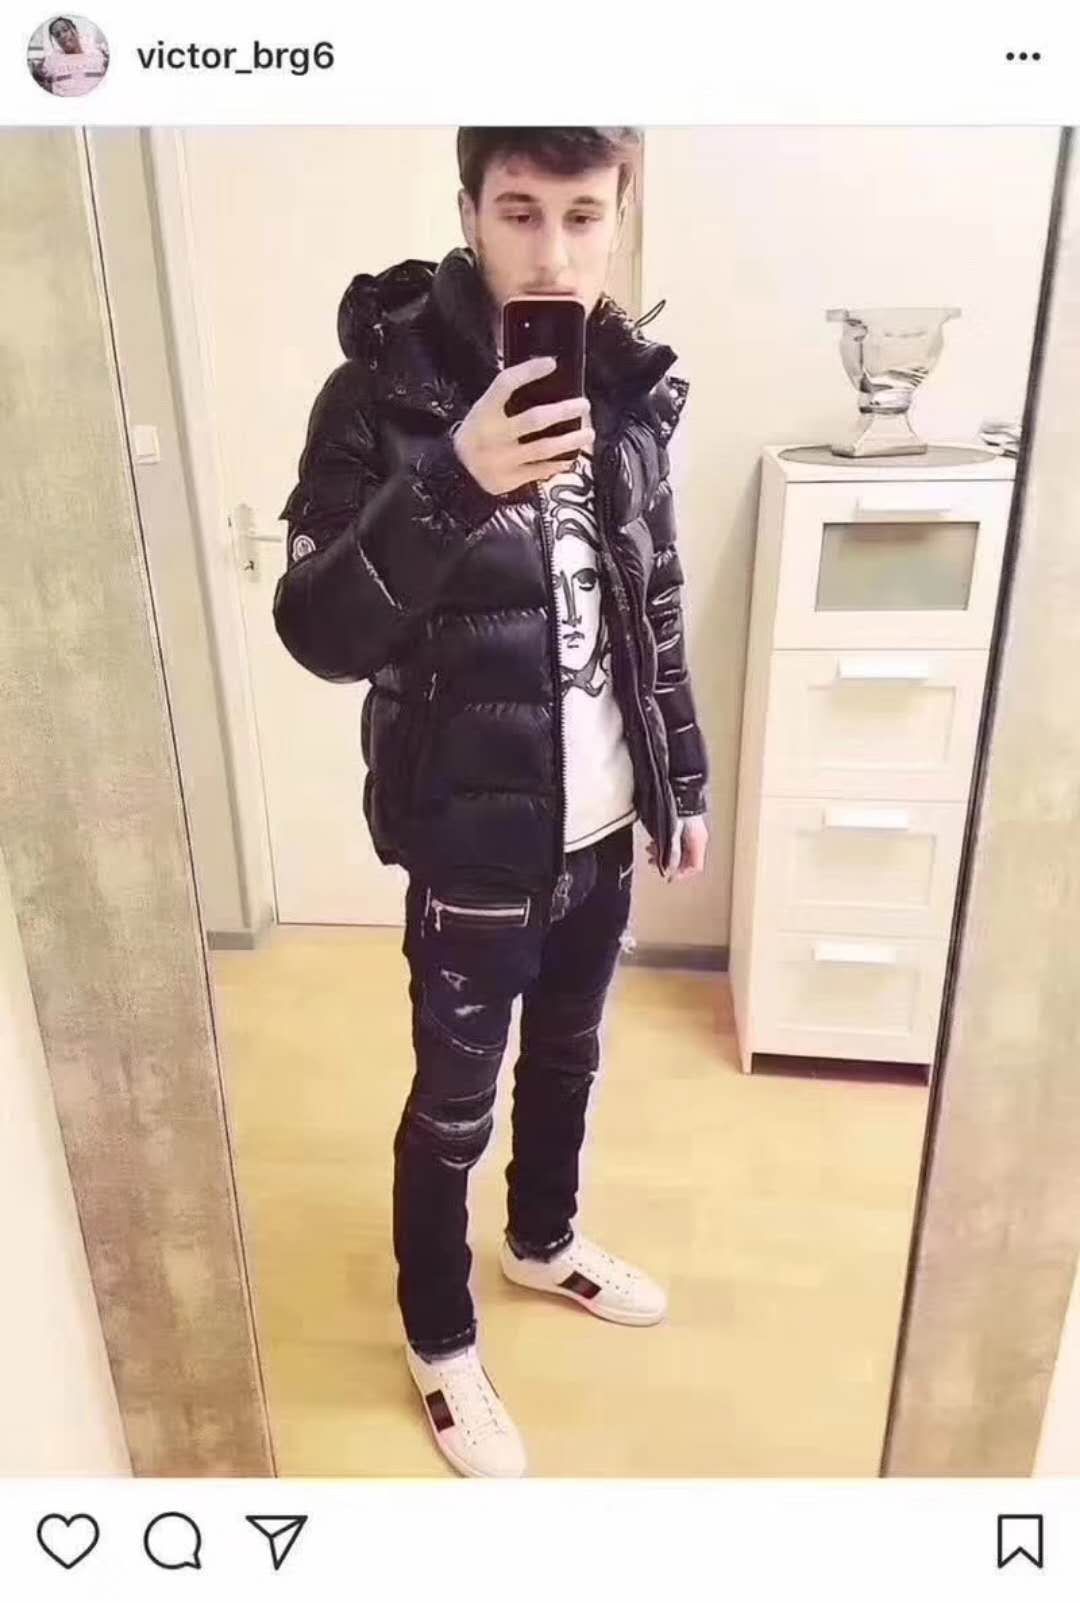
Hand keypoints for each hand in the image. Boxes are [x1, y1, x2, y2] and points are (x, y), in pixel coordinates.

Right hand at [452, 357, 593, 494]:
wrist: (455, 474)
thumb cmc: (477, 435)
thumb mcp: (482, 412)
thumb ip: (506, 400)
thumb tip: (543, 377)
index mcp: (484, 412)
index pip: (505, 384)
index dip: (528, 371)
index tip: (551, 363)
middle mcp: (492, 435)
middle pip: (534, 420)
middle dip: (563, 411)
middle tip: (583, 404)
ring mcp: (502, 459)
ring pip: (543, 448)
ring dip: (570, 440)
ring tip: (588, 433)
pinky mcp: (509, 479)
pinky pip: (539, 471)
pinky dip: (557, 464)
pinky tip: (570, 457)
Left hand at [647, 814, 708, 881]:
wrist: (681, 789)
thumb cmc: (678, 808)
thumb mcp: (673, 833)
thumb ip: (672, 852)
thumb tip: (669, 868)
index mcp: (698, 842)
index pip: (694, 867)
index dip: (681, 874)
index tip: (669, 876)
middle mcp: (698, 839)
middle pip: (686, 860)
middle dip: (669, 863)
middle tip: (655, 863)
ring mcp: (693, 832)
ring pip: (680, 851)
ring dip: (665, 853)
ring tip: (651, 851)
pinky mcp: (687, 825)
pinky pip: (678, 842)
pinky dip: (667, 844)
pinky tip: (656, 841)